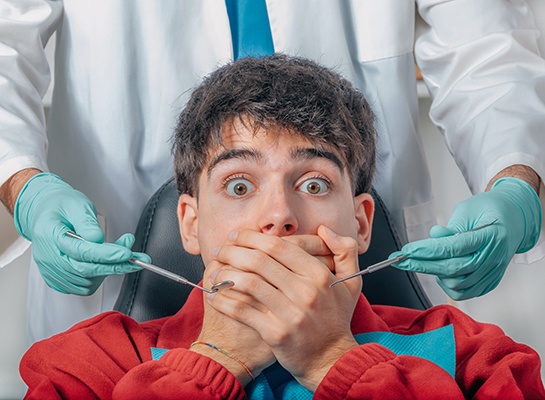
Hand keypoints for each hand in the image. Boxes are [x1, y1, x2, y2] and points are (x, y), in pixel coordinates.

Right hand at [13, 173, 148, 294]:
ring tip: (121, 252)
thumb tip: (97, 238)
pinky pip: (83, 287)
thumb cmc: (62, 206)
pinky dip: (99, 277)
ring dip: (109, 270)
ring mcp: (52, 271)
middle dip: (115, 265)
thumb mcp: (76, 204)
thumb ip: (86, 222)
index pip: (81, 251)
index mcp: (50, 235)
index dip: (106, 254)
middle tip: (137, 259)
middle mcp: (49, 257)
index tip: (126, 253)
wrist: (46, 213)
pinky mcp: (58, 280)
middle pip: (85, 269)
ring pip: (87, 281)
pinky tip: (106, 263)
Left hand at [207, 226, 360, 390]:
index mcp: (319, 275)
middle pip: (259, 261)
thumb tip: (324, 230)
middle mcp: (306, 292)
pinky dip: (224, 301)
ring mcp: (291, 314)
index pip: (279, 246)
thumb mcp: (350, 282)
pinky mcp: (276, 333)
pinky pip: (242, 310)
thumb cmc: (335, 318)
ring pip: (248, 284)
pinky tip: (215, 296)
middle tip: (220, 250)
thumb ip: (344, 251)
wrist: (331, 359)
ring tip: (215, 272)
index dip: (252, 237)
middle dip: (233, 251)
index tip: (237, 236)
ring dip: (225, 275)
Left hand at [393, 178, 540, 299]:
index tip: (406, 250)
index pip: (453, 247)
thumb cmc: (489, 210)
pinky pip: (465, 292)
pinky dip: (448, 285)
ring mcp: (494, 271)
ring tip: (428, 261)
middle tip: (400, 260)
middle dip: (422, 265)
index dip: (427, 250)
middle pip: (453, 268)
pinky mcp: (490, 281)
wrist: (514, 219)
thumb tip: (434, 238)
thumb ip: (451, 227)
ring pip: (457, 284)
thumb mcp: (468, 209)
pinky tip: (441, 273)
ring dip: (435, 274)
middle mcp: (494, 257)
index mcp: (491, 235)